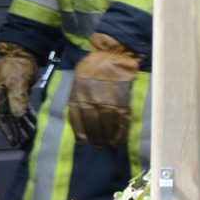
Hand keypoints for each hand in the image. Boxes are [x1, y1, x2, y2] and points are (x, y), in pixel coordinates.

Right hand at [0, 42, 39, 149]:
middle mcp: (3, 98)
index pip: (2, 117)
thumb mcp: (16, 82)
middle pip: (10, 118)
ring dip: (24, 124)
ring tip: (30, 134)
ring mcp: (12, 96)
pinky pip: (24, 108)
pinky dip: (29, 116)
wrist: (23, 53)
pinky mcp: (21, 93)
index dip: (8, 129)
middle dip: (16, 129)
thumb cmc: (17, 67)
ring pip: (18, 114)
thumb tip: (18, 116)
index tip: (14, 140)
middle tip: (23, 141)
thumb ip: (16, 99)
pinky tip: (34, 123)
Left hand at [67, 31, 141, 150]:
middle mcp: (91, 101)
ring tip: (107, 144)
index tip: (83, 142)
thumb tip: (81, 114)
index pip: (77, 120)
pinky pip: (121, 122)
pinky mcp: (122, 102)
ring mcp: (108, 103)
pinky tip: (117, 141)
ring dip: (106, 138)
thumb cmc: (92, 66)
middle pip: (92, 126)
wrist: (112, 54)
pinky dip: (120, 134)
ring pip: (106, 127)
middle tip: (98, 145)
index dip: (80, 133)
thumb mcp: (78, 80)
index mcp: (78, 95)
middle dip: (95, 138)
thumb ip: (78, 96)